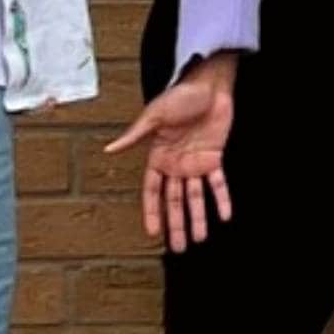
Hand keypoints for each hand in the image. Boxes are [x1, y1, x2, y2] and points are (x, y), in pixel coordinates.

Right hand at [108, 57, 235, 252]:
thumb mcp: (154, 115)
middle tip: (177, 247)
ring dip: (198, 218)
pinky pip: (219, 183)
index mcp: (157, 157)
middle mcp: (175, 165)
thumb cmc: (178, 97)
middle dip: (175, 224)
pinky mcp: (215, 157)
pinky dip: (222, 199)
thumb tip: (109, 150)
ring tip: (199, 240)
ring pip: (196, 197)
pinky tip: (225, 216)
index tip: (152, 232)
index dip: (152, 211)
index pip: (152, 191)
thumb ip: (134, 136)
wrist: (209, 85)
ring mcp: (196, 163)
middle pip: (175, 200)